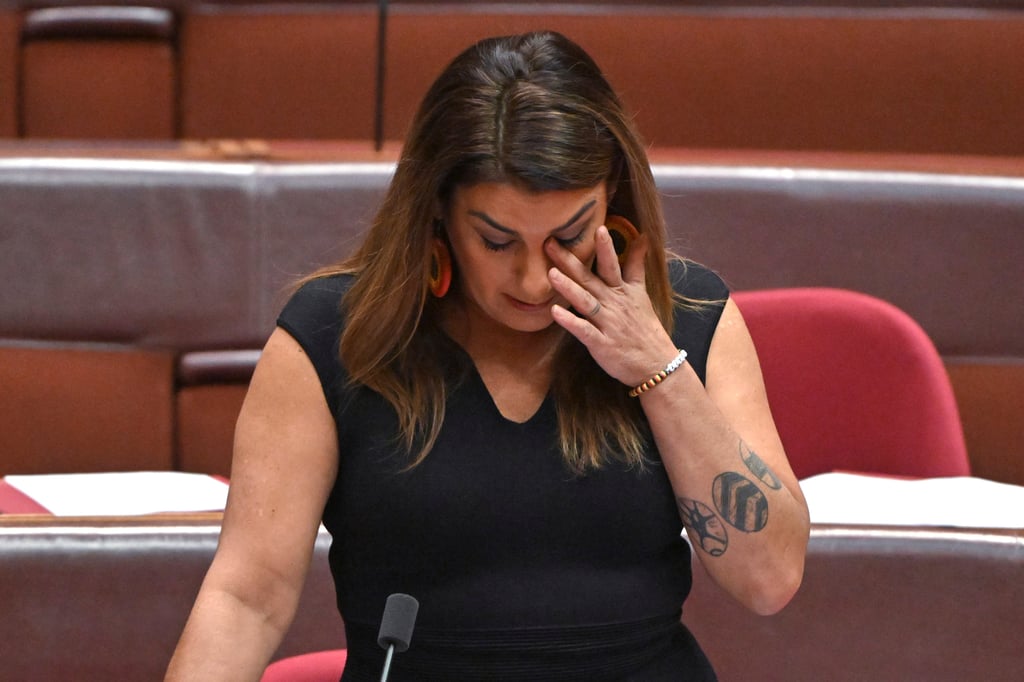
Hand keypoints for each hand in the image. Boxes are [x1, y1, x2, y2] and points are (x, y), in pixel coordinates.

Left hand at [547, 224, 678, 386]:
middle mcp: (613, 303)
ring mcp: (607, 323)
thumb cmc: (645, 328)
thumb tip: (643, 237)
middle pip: (590, 278)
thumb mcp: (642, 293)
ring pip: (585, 301)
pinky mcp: (600, 343)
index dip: (606, 247)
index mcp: (622, 291)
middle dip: (570, 261)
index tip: (596, 227)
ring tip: (551, 273)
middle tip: (549, 243)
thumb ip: (637, 265)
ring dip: (568, 287)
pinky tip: (554, 312)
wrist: (656, 363)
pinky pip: (583, 330)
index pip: (613, 264)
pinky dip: (570, 321)